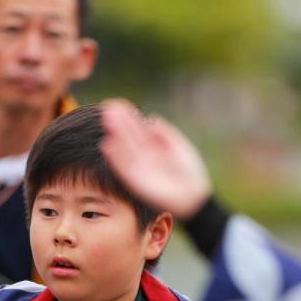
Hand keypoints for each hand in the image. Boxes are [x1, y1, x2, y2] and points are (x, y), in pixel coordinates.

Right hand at [100, 100, 212, 219]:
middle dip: (120, 123)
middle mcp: (144, 157)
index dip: (129, 118)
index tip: (119, 104)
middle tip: (109, 107)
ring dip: (115, 135)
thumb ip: (165, 133)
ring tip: (107, 119)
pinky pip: (123, 168)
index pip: (139, 130)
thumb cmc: (190, 172)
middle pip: (129, 138)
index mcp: (154, 148)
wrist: (193, 196)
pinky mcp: (136, 182)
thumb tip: (151, 118)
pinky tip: (107, 144)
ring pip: (125, 150)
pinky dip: (115, 157)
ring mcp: (140, 169)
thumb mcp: (179, 146)